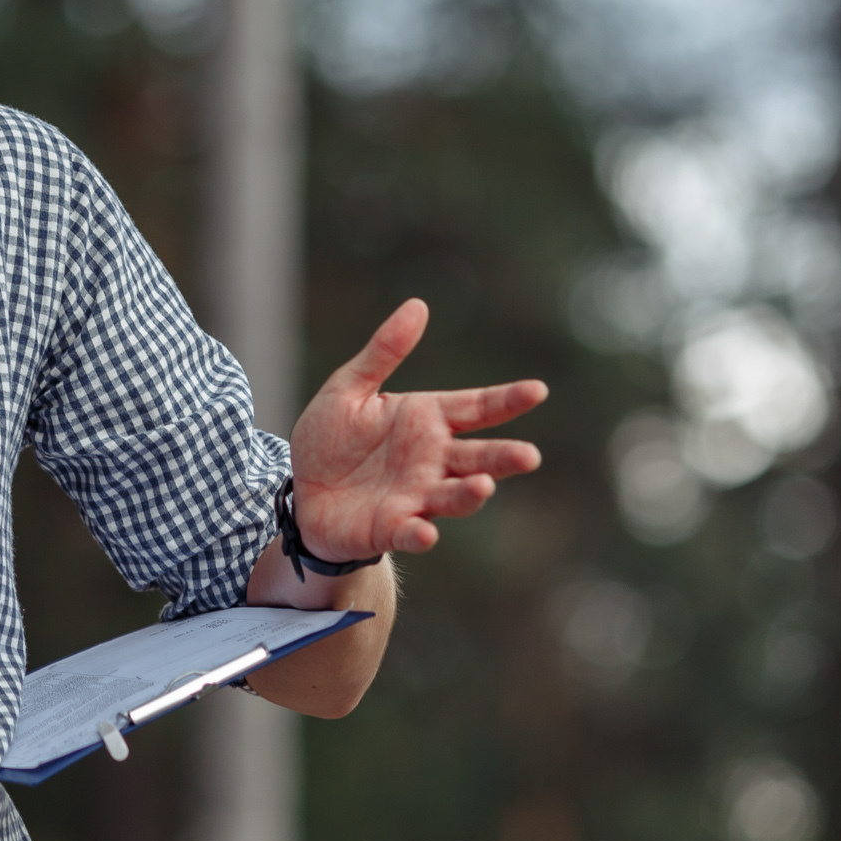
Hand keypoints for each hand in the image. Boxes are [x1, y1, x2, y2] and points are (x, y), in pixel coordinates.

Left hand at [289, 298, 546, 559]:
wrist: (302, 493)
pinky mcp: (390, 527)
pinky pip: (409, 532)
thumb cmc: (331, 439)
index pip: (476, 407)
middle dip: (504, 458)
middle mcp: (432, 460)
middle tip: (529, 456)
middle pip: (478, 457)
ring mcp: (415, 497)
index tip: (538, 390)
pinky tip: (426, 534)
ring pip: (453, 496)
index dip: (507, 401)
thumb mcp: (349, 388)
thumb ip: (384, 352)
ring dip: (470, 494)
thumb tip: (418, 305)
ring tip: (484, 486)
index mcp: (427, 421)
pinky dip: (418, 534)